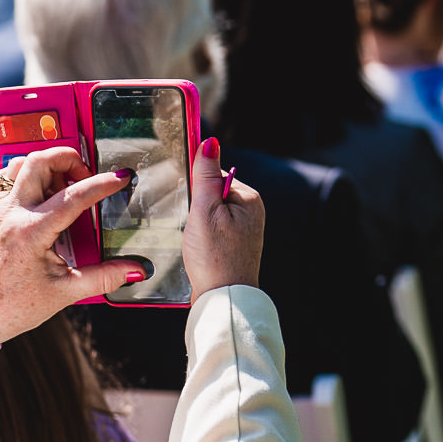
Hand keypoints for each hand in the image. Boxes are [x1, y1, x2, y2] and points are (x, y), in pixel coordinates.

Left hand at [0, 148, 146, 351]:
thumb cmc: (15, 305)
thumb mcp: (65, 292)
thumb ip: (104, 277)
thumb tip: (135, 269)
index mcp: (31, 232)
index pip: (73, 196)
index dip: (102, 184)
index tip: (121, 178)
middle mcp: (13, 215)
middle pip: (40, 162)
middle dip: (70, 160)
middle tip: (88, 177)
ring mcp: (1, 211)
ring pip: (20, 164)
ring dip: (47, 165)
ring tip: (66, 184)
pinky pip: (5, 178)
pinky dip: (25, 174)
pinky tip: (42, 190)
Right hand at [184, 136, 265, 295]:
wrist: (223, 299)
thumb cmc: (215, 257)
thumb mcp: (205, 210)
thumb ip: (206, 175)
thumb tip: (209, 142)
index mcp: (249, 198)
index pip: (215, 174)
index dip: (196, 188)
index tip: (191, 206)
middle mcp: (251, 211)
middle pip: (211, 194)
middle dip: (196, 208)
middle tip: (195, 227)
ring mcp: (244, 229)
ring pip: (209, 214)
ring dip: (196, 224)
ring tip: (199, 241)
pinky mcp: (234, 245)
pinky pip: (212, 230)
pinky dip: (201, 237)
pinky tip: (200, 250)